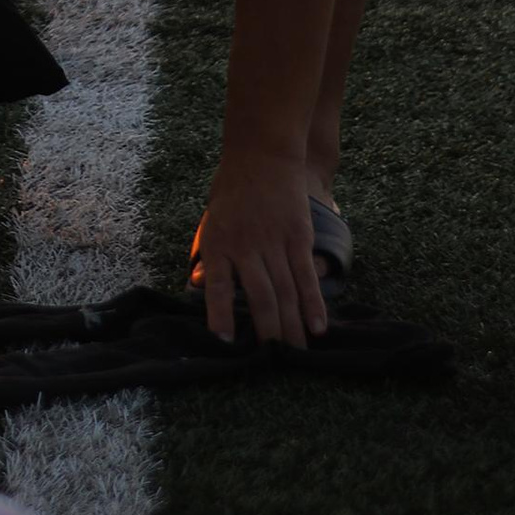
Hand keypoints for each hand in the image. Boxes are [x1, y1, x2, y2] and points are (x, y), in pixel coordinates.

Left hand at [192, 150, 328, 347]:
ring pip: (285, 293)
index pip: (218, 286)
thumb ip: (210, 255)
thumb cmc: (231, 189)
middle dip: (267, 334)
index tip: (224, 343)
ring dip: (291, 327)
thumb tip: (198, 286)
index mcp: (218, 242)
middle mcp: (246, 245)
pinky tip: (317, 327)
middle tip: (272, 362)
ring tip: (295, 354)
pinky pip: (306, 277)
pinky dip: (312, 304)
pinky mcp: (297, 238)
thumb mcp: (211, 219)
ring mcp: (274, 242)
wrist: (262, 152)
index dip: (221, 316)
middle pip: (260, 298)